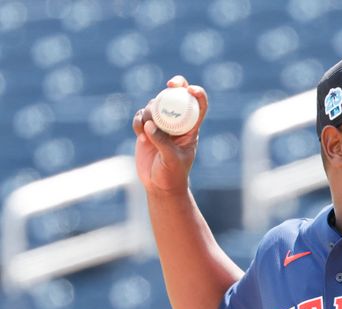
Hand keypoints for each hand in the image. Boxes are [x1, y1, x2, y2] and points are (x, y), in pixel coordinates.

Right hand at [132, 76, 207, 194]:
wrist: (159, 186)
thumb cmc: (172, 175)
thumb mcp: (171, 160)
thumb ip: (162, 142)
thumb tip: (150, 125)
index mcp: (191, 129)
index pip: (199, 107)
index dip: (197, 94)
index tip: (190, 89)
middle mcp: (177, 124)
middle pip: (177, 98)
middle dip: (175, 87)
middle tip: (171, 84)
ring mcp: (161, 125)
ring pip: (156, 105)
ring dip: (150, 110)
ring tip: (147, 129)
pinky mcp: (146, 130)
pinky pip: (141, 117)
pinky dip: (138, 121)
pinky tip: (140, 135)